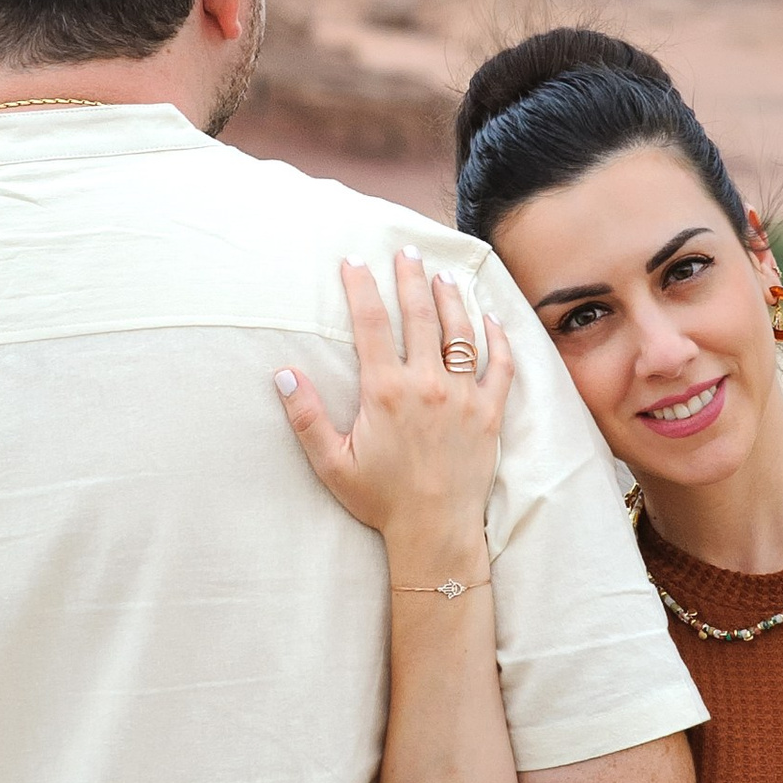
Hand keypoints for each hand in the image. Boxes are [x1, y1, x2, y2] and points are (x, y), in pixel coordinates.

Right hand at [275, 250, 512, 558]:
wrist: (435, 531)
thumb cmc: (380, 500)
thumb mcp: (331, 462)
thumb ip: (305, 416)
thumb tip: (282, 373)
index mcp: (386, 391)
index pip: (371, 324)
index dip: (361, 287)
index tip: (354, 261)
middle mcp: (427, 384)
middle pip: (420, 315)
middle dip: (411, 278)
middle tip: (407, 251)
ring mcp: (463, 396)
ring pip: (460, 332)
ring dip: (451, 298)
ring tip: (443, 275)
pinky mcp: (490, 412)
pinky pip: (500, 365)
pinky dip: (497, 337)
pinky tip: (490, 318)